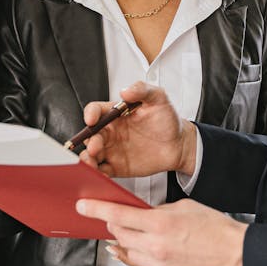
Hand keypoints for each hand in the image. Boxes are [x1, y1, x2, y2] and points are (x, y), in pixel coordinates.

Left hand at [76, 198, 245, 265]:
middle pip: (119, 235)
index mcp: (160, 223)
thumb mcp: (184, 207)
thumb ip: (158, 210)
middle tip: (119, 219)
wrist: (236, 255)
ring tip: (141, 234)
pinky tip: (158, 249)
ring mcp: (159, 265)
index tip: (84, 206)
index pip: (118, 215)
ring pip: (128, 253)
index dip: (97, 210)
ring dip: (129, 242)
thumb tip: (141, 213)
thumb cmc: (216, 229)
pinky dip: (146, 256)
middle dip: (116, 225)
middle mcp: (156, 247)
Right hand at [79, 82, 196, 177]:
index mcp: (115, 113)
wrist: (179, 144)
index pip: (96, 110)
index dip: (90, 114)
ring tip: (91, 163)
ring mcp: (112, 150)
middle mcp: (110, 131)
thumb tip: (125, 91)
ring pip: (92, 155)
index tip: (91, 119)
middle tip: (94, 147)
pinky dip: (98, 174)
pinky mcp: (117, 167)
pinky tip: (100, 175)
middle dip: (88, 141)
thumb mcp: (158, 98)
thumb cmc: (167, 120)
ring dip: (87, 159)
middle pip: (90, 135)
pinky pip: (102, 171)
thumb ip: (142, 90)